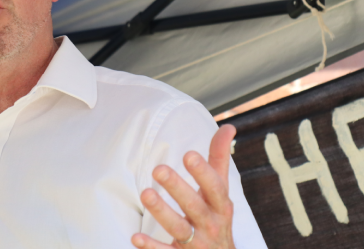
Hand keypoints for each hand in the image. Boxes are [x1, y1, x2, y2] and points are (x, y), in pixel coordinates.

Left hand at [131, 124, 236, 248]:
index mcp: (220, 206)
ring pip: (179, 229)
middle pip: (194, 206)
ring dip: (162, 212)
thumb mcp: (221, 191)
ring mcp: (196, 243)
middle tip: (158, 169)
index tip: (189, 154)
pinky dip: (151, 247)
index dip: (203, 172)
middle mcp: (210, 224)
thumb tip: (228, 126)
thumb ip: (220, 159)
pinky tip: (135, 237)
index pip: (214, 187)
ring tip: (145, 194)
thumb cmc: (216, 217)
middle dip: (177, 188)